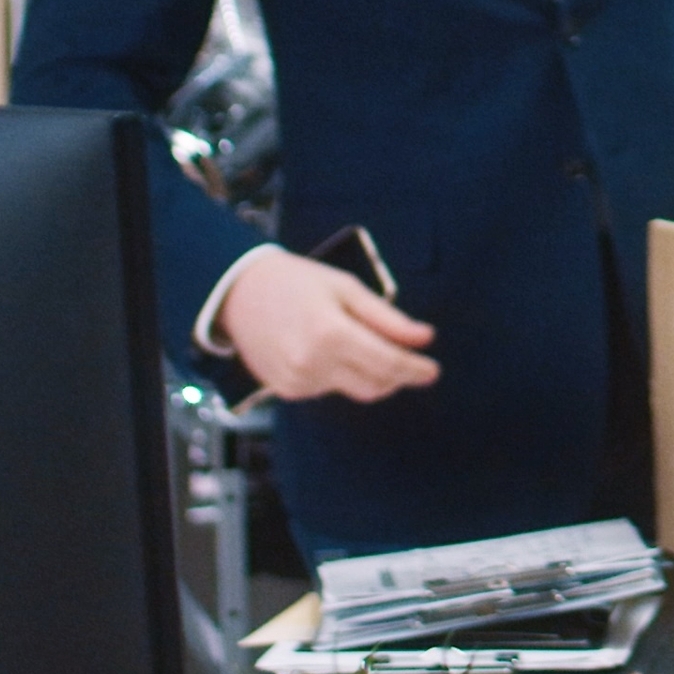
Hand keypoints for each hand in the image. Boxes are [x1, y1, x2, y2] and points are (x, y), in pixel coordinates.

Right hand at [218, 247, 440, 403]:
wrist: (240, 293)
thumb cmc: (298, 282)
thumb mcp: (348, 288)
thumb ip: (388, 318)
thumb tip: (425, 338)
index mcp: (331, 333)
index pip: (388, 363)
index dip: (415, 369)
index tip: (433, 370)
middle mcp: (312, 363)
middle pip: (374, 385)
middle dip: (397, 376)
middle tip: (410, 360)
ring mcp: (297, 381)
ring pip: (352, 389)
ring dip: (367, 373)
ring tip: (353, 339)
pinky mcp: (287, 390)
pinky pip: (328, 389)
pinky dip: (340, 375)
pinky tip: (327, 349)